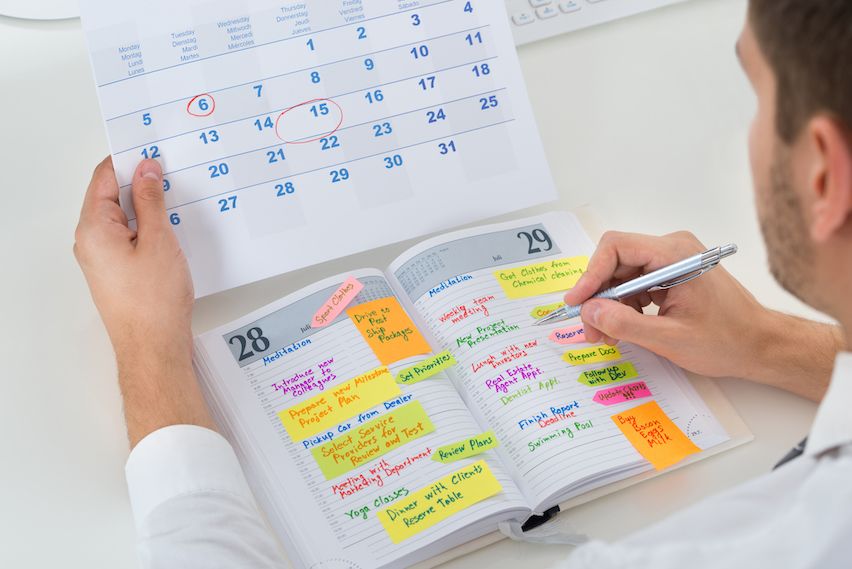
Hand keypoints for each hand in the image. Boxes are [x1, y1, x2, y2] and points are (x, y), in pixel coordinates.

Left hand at [75, 158, 193, 364]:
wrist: (154, 347)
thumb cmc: (153, 302)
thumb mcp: (159, 240)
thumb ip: (150, 200)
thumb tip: (146, 171)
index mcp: (93, 228)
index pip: (103, 178)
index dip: (128, 162)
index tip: (152, 154)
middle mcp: (90, 242)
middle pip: (110, 197)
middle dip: (138, 182)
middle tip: (167, 172)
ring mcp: (102, 258)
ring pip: (122, 218)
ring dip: (145, 207)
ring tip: (173, 201)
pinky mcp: (116, 272)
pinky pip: (129, 237)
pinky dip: (147, 227)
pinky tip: (169, 229)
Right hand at [564, 231, 777, 380]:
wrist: (761, 345)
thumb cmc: (728, 341)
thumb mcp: (670, 338)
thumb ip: (625, 324)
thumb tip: (589, 311)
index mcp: (675, 255)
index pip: (616, 247)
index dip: (590, 274)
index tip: (577, 302)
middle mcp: (673, 249)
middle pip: (616, 262)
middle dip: (599, 296)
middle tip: (591, 329)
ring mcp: (673, 260)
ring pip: (623, 275)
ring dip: (610, 304)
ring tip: (608, 335)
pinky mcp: (673, 273)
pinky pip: (637, 283)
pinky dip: (626, 305)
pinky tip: (626, 328)